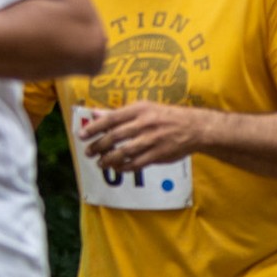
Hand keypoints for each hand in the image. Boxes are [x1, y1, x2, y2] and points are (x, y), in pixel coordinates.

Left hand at [78, 101, 208, 171]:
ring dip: (108, 159)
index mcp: (140, 110)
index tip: (81, 135)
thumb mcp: (145, 108)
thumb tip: (96, 113)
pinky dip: (124, 167)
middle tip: (87, 152)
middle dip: (98, 145)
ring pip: (123, 152)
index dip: (94, 127)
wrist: (194, 127)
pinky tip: (117, 168)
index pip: (111, 118)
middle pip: (114, 136)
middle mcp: (144, 124)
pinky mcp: (158, 155)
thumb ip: (120, 113)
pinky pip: (136, 163)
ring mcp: (151, 140)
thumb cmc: (166, 116)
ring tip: (100, 163)